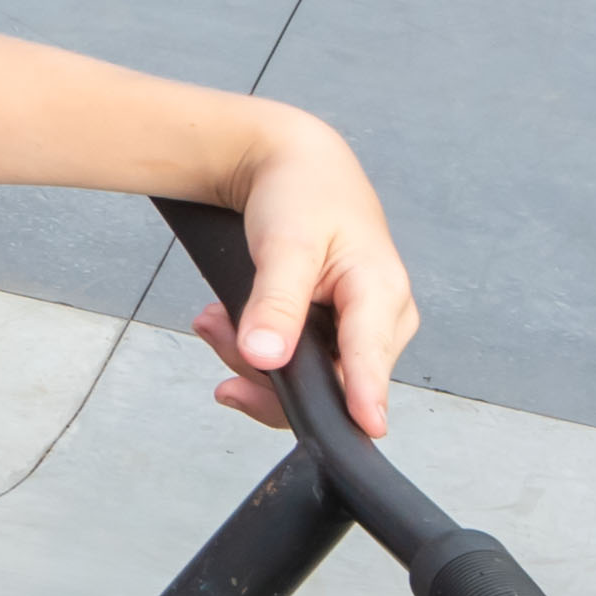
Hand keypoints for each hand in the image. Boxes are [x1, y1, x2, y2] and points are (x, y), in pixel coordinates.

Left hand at [192, 122, 414, 440]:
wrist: (296, 166)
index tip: (364, 429)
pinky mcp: (338, 336)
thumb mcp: (283, 244)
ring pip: (308, 380)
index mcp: (380, 291)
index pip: (372, 357)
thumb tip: (267, 359)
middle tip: (215, 333)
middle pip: (330, 382)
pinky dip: (255, 352)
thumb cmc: (301, 195)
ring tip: (213, 322)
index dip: (364, 398)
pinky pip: (297, 367)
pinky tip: (226, 324)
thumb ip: (276, 304)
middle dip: (263, 370)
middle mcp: (383, 319)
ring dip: (250, 360)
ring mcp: (361, 331)